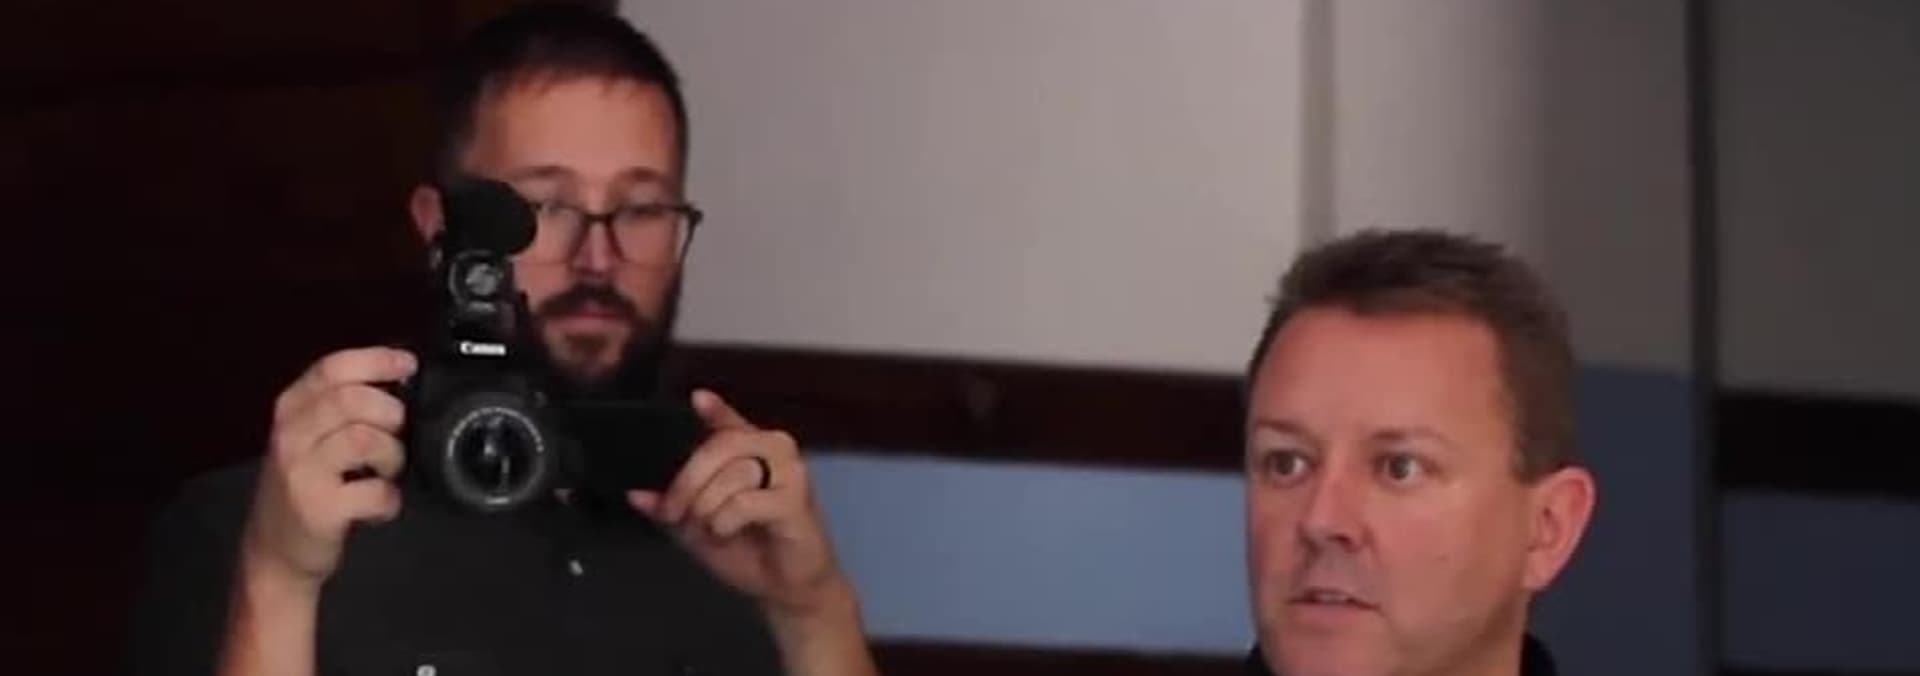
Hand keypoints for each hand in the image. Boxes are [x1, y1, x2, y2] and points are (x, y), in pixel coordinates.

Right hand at [240, 347, 414, 591]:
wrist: (273, 553)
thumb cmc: (303, 488)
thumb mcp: (310, 438)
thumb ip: (341, 408)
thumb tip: (398, 380)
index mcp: (291, 409)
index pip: (332, 368)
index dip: (376, 360)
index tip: (408, 365)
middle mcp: (290, 435)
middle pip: (353, 399)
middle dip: (391, 413)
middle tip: (396, 436)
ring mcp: (301, 471)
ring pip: (365, 438)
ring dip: (392, 456)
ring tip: (386, 473)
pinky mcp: (317, 508)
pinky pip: (374, 491)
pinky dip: (389, 500)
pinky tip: (379, 505)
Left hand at [628, 390, 849, 619]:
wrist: (787, 588)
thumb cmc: (747, 552)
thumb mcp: (698, 528)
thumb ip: (671, 507)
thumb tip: (635, 494)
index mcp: (751, 451)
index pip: (730, 423)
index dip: (715, 410)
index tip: (697, 399)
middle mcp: (774, 451)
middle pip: (719, 446)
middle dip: (687, 483)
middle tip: (673, 514)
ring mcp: (790, 471)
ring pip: (731, 474)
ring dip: (707, 508)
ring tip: (711, 531)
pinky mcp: (797, 499)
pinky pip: (744, 501)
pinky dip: (726, 521)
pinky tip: (728, 533)